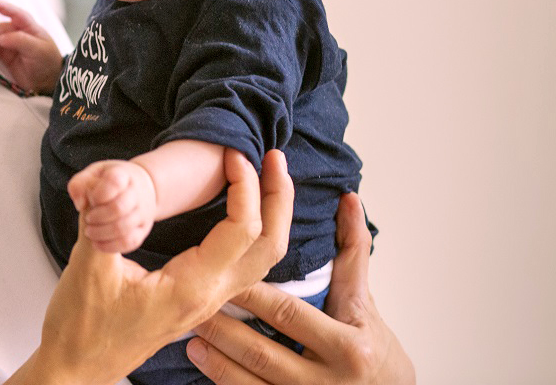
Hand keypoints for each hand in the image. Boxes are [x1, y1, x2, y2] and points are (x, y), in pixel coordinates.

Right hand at [0, 0, 62, 93]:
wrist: (47, 82)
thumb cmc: (47, 61)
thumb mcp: (37, 50)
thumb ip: (20, 41)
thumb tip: (1, 38)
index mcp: (29, 27)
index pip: (16, 14)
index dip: (2, 7)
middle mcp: (18, 33)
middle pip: (0, 28)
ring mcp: (10, 44)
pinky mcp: (4, 55)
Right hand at [9, 150, 292, 384]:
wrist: (77, 369)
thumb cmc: (81, 327)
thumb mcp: (88, 266)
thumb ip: (101, 218)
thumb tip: (104, 179)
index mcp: (192, 287)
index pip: (242, 230)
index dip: (245, 188)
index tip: (232, 156)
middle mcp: (209, 297)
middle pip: (270, 246)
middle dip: (278, 197)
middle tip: (273, 157)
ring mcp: (207, 302)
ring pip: (262, 259)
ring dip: (271, 215)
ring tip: (266, 176)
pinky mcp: (197, 301)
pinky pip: (243, 266)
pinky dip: (252, 233)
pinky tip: (240, 212)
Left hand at [67, 159, 157, 252]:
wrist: (143, 187)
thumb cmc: (110, 181)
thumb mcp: (93, 174)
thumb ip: (79, 184)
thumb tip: (80, 204)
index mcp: (123, 175)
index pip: (114, 182)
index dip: (98, 194)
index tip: (91, 199)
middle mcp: (136, 193)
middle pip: (118, 208)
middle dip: (97, 217)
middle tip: (87, 219)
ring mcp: (142, 213)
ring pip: (123, 228)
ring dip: (101, 233)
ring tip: (89, 232)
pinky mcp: (143, 229)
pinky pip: (130, 242)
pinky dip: (111, 246)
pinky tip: (97, 243)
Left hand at [186, 193, 414, 384]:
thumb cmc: (375, 347)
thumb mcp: (364, 301)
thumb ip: (352, 251)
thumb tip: (347, 198)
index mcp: (349, 346)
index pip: (288, 314)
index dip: (251, 295)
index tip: (219, 273)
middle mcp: (329, 381)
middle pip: (262, 351)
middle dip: (223, 328)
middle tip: (191, 303)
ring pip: (251, 383)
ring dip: (216, 360)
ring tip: (189, 336)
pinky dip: (225, 383)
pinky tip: (204, 365)